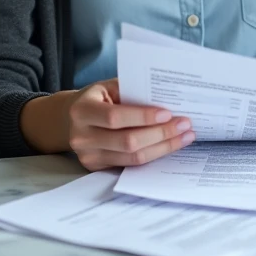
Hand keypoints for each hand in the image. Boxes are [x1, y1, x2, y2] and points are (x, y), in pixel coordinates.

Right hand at [21, 78, 194, 169]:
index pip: (115, 117)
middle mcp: (81, 136)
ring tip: (185, 136)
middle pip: (127, 141)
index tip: (169, 113)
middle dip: (161, 134)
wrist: (70, 118)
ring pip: (132, 157)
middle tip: (185, 125)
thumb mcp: (109, 87)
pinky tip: (170, 145)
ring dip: (163, 147)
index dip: (143, 117)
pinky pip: (131, 164)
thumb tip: (168, 99)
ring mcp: (88, 156)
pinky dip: (154, 154)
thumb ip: (132, 91)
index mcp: (82, 110)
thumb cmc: (98, 97)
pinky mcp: (97, 168)